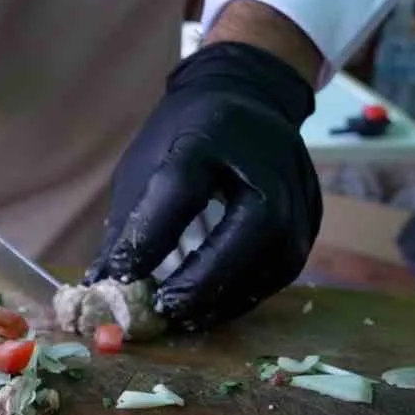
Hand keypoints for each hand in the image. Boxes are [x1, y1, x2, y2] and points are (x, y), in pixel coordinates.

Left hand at [87, 38, 319, 330]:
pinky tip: (216, 306)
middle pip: (256, 224)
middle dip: (208, 276)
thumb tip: (101, 289)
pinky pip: (286, 266)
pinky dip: (249, 293)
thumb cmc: (184, 136)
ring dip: (229, 296)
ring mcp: (299, 187)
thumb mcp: (145, 163)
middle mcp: (266, 159)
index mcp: (209, 134)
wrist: (249, 98)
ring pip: (278, 255)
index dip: (152, 237)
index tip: (123, 278)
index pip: (183, 187)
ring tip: (187, 316)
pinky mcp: (312, 214)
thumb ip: (126, 227)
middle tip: (167, 308)